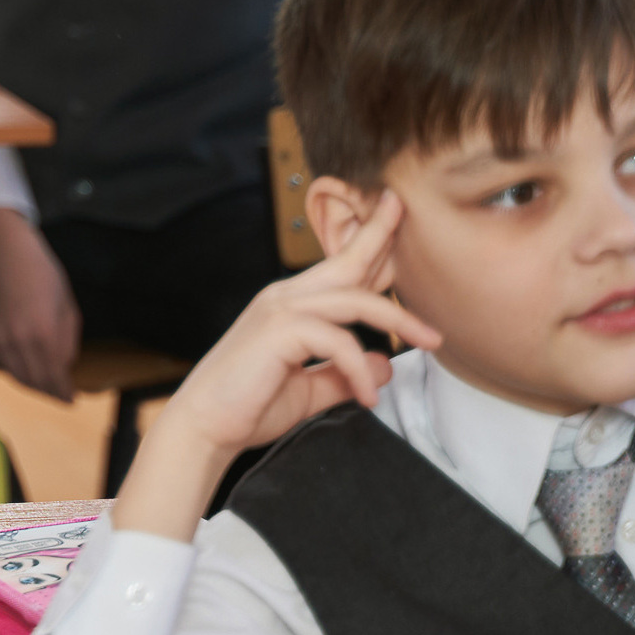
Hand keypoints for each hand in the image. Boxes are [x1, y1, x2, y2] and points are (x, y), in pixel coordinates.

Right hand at [0, 208, 81, 400]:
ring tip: (44, 381)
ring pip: (16, 378)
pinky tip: (25, 362)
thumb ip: (67, 343)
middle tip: (59, 393)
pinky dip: (15, 369)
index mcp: (44, 333)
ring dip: (32, 384)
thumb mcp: (67, 308)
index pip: (55, 378)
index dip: (64, 393)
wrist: (7, 257)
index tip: (71, 399)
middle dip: (50, 392)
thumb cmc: (44, 277)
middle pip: (35, 383)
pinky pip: (1, 365)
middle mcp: (18, 341)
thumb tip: (65, 370)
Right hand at [110, 191, 440, 540]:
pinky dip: (361, 369)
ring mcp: (280, 311)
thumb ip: (344, 375)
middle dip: (378, 235)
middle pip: (345, 263)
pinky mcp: (279, 333)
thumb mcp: (308, 390)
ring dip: (397, 317)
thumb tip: (385, 364)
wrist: (206, 425)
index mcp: (289, 305)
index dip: (370, 248)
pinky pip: (338, 342)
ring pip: (352, 299)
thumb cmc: (248, 405)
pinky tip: (369, 396)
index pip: (339, 271)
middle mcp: (285, 298)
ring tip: (429, 340)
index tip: (394, 224)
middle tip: (401, 209)